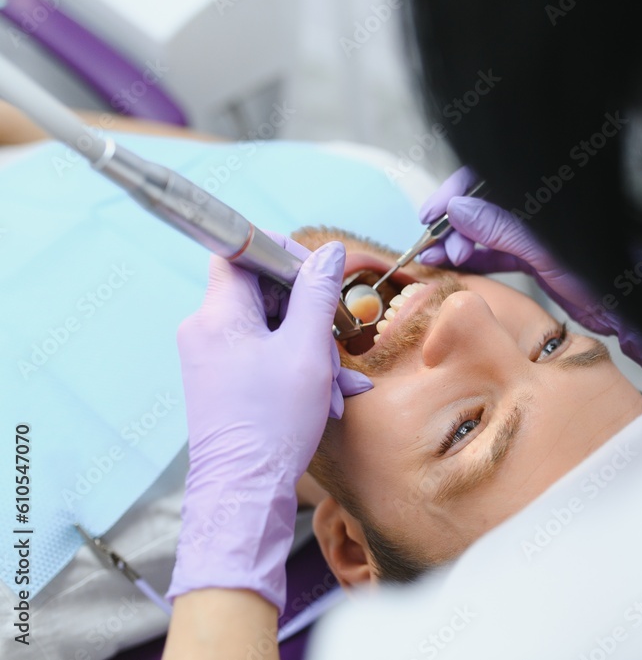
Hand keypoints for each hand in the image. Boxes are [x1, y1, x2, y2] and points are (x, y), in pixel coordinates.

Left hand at [167, 231, 370, 611]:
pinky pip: (263, 356)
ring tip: (336, 386)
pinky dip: (296, 368)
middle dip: (309, 314)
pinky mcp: (221, 381)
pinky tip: (328, 397)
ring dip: (310, 349)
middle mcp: (206, 330)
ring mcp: (211, 358)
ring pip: (269, 329)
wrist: (244, 490)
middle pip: (262, 293)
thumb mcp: (308, 350)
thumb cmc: (274, 422)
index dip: (282, 254)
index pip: (241, 252)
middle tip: (337, 342)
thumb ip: (318, 294)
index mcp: (219, 314)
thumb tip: (328, 252)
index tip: (317, 277)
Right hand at [419, 167, 641, 366]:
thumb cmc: (606, 274)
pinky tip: (454, 266)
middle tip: (437, 249)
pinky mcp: (535, 257)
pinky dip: (475, 260)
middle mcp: (536, 209)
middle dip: (453, 224)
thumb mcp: (547, 252)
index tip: (432, 214)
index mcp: (543, 193)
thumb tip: (458, 208)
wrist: (633, 307)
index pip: (486, 176)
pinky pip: (496, 253)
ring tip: (438, 260)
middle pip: (481, 204)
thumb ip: (502, 229)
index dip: (454, 191)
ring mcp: (535, 233)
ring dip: (459, 244)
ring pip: (485, 230)